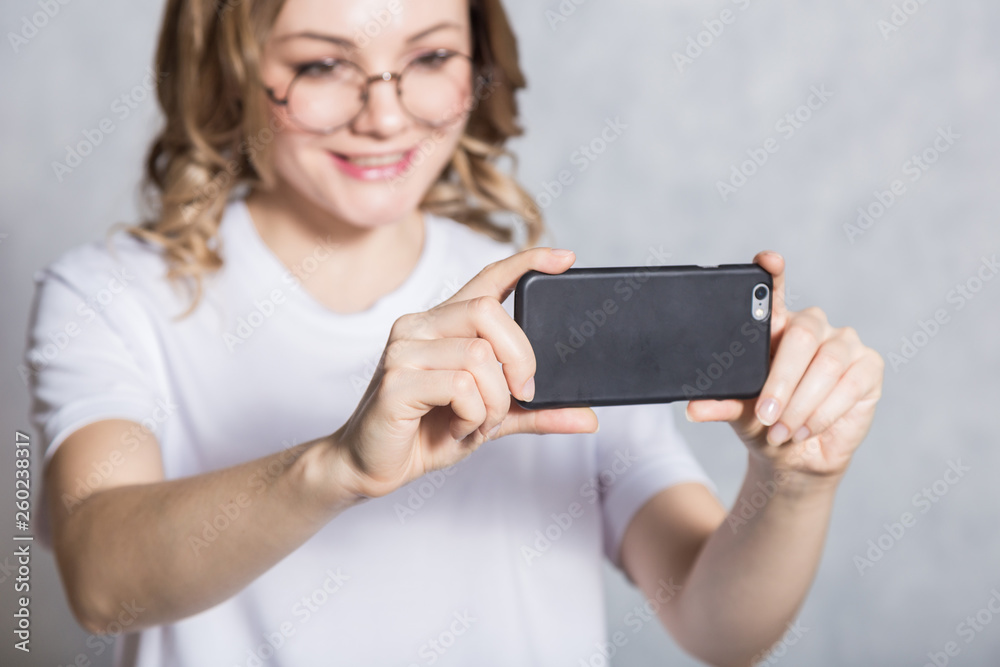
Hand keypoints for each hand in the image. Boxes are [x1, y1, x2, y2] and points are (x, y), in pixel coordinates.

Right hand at [332, 247, 598, 497]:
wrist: (371, 467)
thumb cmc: (425, 434)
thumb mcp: (490, 418)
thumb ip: (534, 412)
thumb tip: (588, 419)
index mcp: (442, 324)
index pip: (488, 278)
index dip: (527, 263)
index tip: (565, 258)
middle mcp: (419, 325)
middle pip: (490, 312)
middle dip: (521, 359)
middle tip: (523, 395)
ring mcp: (404, 350)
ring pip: (480, 357)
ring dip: (494, 401)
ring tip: (475, 422)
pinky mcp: (396, 380)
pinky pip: (460, 386)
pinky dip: (472, 415)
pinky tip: (456, 428)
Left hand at [686, 251, 883, 479]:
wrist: (795, 456)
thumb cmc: (764, 422)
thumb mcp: (738, 411)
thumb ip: (719, 403)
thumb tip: (693, 408)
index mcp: (775, 326)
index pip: (775, 290)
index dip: (773, 273)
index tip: (768, 260)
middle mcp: (812, 326)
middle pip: (802, 335)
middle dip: (782, 379)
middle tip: (766, 413)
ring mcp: (844, 343)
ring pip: (828, 363)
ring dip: (802, 403)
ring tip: (782, 430)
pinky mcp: (869, 366)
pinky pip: (850, 384)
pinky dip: (824, 412)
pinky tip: (805, 429)